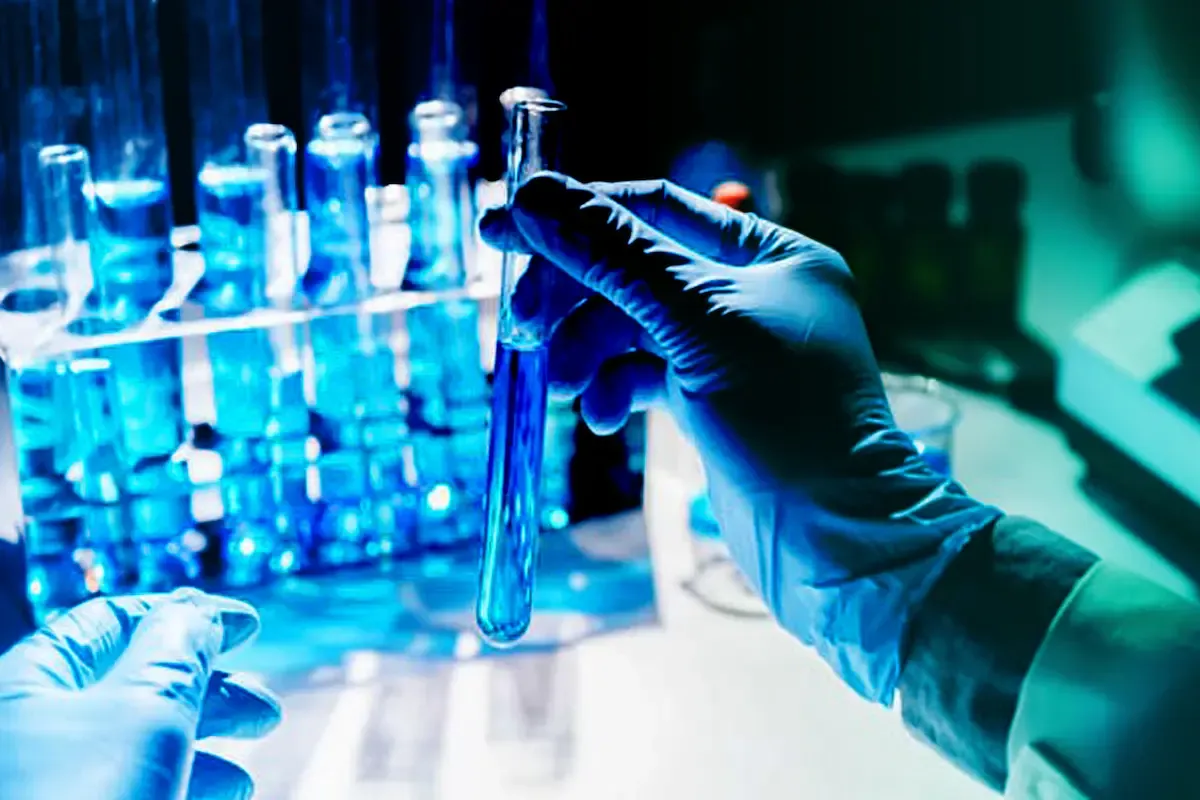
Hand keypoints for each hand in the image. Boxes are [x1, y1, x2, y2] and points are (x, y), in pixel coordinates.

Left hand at [0, 589, 280, 799]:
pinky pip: (126, 793)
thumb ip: (178, 647)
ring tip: (243, 783)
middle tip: (264, 712)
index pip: (111, 623)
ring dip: (201, 754)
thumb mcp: (145, 710)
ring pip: (132, 751)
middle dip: (207, 695)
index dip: (186, 616)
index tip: (250, 626)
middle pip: (130, 688)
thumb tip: (196, 611)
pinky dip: (177, 790)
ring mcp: (42, 786)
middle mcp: (26, 731)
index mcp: (27, 682)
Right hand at [481, 174, 1001, 702]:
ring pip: (632, 327)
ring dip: (588, 351)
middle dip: (575, 297)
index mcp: (769, 254)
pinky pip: (644, 376)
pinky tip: (601, 418)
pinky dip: (614, 390)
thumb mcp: (697, 322)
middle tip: (520, 325)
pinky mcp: (712, 400)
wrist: (832, 539)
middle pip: (634, 269)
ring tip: (566, 386)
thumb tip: (535, 196)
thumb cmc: (786, 419)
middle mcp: (752, 293)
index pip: (654, 210)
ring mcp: (730, 350)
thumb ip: (614, 257)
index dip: (575, 215)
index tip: (503, 225)